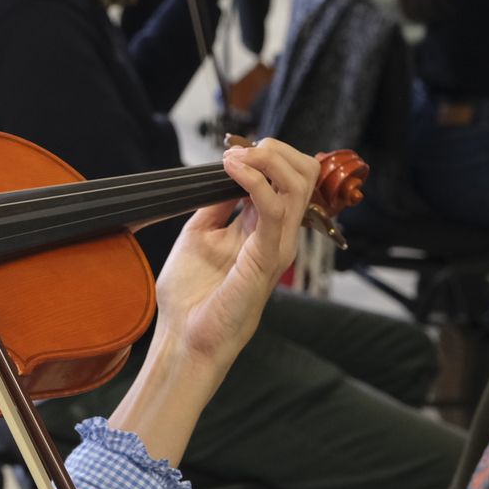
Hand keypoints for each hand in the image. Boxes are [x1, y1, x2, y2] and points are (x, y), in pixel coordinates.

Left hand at [152, 139, 318, 373]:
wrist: (184, 337)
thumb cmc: (191, 297)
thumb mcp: (200, 235)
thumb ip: (215, 205)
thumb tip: (222, 173)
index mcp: (265, 230)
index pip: (290, 179)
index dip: (268, 156)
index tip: (233, 151)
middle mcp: (278, 236)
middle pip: (304, 175)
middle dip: (276, 151)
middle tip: (240, 150)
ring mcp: (278, 246)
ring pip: (298, 184)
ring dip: (266, 160)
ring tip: (235, 157)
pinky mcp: (267, 258)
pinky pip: (275, 208)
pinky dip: (254, 181)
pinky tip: (233, 172)